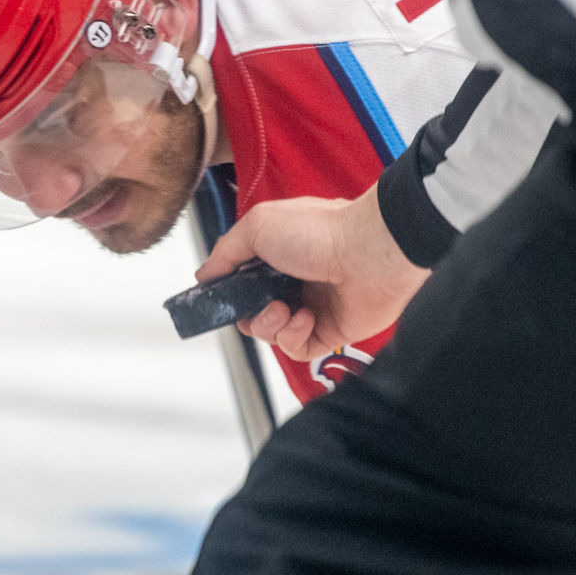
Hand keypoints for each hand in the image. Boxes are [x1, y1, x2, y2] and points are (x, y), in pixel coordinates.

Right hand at [197, 186, 429, 360]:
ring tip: (283, 309)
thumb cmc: (321, 231)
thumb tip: (205, 275)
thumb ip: (226, 251)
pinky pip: (297, 348)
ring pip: (272, 333)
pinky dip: (293, 337)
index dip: (229, 292)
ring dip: (269, 324)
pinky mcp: (330, 330)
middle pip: (253, 312)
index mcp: (278, 252)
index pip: (243, 281)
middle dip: (247, 314)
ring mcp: (313, 306)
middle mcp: (295, 280)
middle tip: (255, 304)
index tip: (220, 296)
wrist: (370, 253)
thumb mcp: (257, 226)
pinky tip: (304, 318)